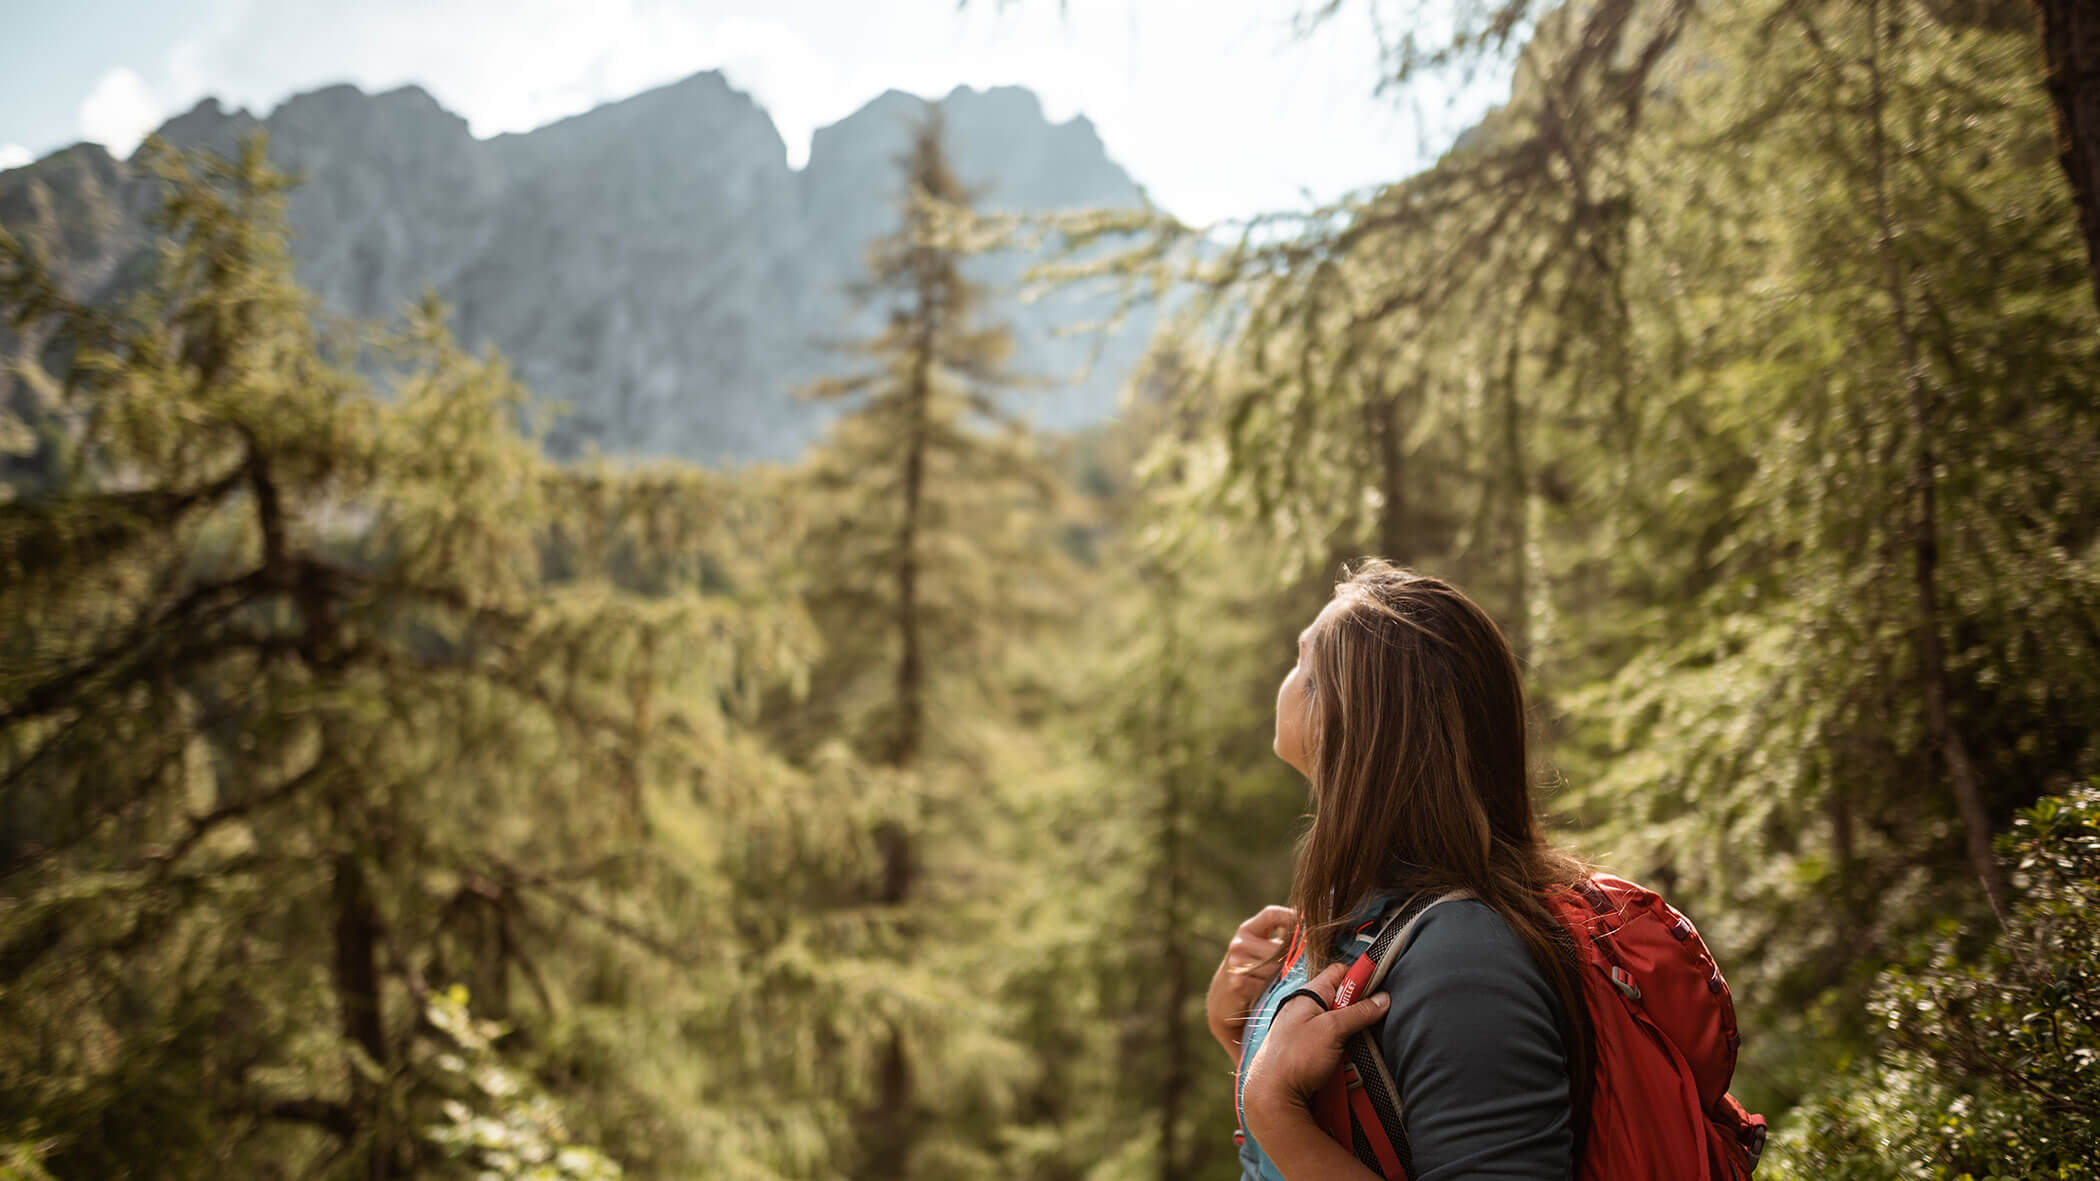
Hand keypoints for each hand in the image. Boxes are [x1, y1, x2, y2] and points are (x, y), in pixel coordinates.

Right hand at [1206, 904, 1295, 1062]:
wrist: (1222, 1003)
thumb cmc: (1251, 974)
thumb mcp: (1261, 950)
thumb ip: (1282, 940)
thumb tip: (1315, 933)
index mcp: (1248, 930)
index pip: (1272, 914)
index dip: (1292, 918)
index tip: (1306, 929)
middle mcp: (1240, 943)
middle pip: (1280, 947)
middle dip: (1292, 959)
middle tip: (1299, 968)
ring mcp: (1237, 963)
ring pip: (1277, 968)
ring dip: (1284, 977)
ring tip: (1284, 982)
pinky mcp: (1238, 983)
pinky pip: (1268, 984)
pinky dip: (1274, 990)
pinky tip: (1272, 992)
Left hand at [1240, 958, 1390, 1143]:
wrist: (1273, 1096)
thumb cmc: (1296, 1057)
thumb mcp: (1332, 1029)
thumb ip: (1359, 1012)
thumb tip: (1383, 999)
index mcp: (1307, 995)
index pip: (1339, 973)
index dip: (1360, 977)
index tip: (1378, 991)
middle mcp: (1305, 1009)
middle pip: (1342, 1000)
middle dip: (1359, 1011)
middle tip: (1372, 1023)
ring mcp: (1305, 1031)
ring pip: (1339, 1025)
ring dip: (1353, 1034)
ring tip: (1361, 1045)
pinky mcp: (1307, 1051)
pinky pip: (1332, 1043)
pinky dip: (1343, 1049)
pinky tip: (1350, 1059)